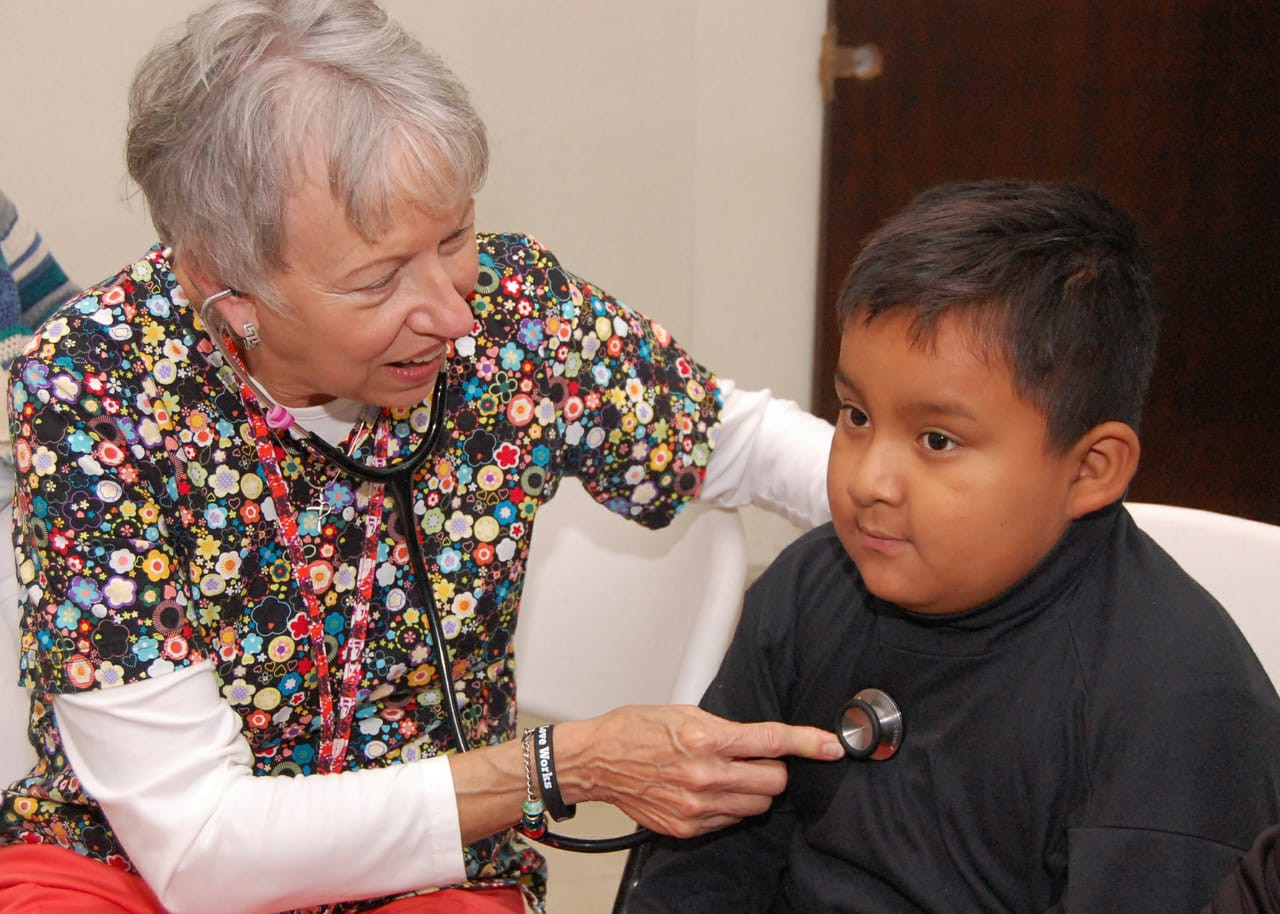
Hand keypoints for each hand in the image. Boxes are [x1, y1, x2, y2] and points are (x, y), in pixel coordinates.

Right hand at [552, 705, 843, 838]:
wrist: (596, 762)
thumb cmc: (635, 730)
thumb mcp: (684, 713)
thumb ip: (727, 728)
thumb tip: (763, 741)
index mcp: (704, 739)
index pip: (771, 741)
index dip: (808, 743)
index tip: (831, 746)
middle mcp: (703, 775)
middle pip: (773, 781)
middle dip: (773, 769)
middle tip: (754, 758)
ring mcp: (695, 806)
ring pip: (757, 805)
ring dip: (753, 790)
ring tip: (726, 774)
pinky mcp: (686, 827)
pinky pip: (730, 821)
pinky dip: (729, 807)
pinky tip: (707, 790)